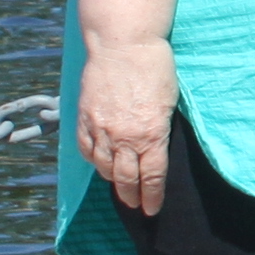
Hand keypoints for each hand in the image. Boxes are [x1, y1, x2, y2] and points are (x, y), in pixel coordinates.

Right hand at [77, 36, 179, 215]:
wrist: (122, 43)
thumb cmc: (155, 67)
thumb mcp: (170, 101)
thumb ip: (161, 129)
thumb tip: (157, 148)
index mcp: (151, 134)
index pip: (152, 178)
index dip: (152, 197)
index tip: (152, 210)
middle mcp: (124, 137)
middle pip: (126, 178)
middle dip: (132, 196)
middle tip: (136, 206)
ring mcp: (100, 128)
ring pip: (103, 167)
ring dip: (111, 180)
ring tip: (118, 187)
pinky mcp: (84, 118)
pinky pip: (86, 149)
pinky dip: (93, 160)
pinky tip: (98, 164)